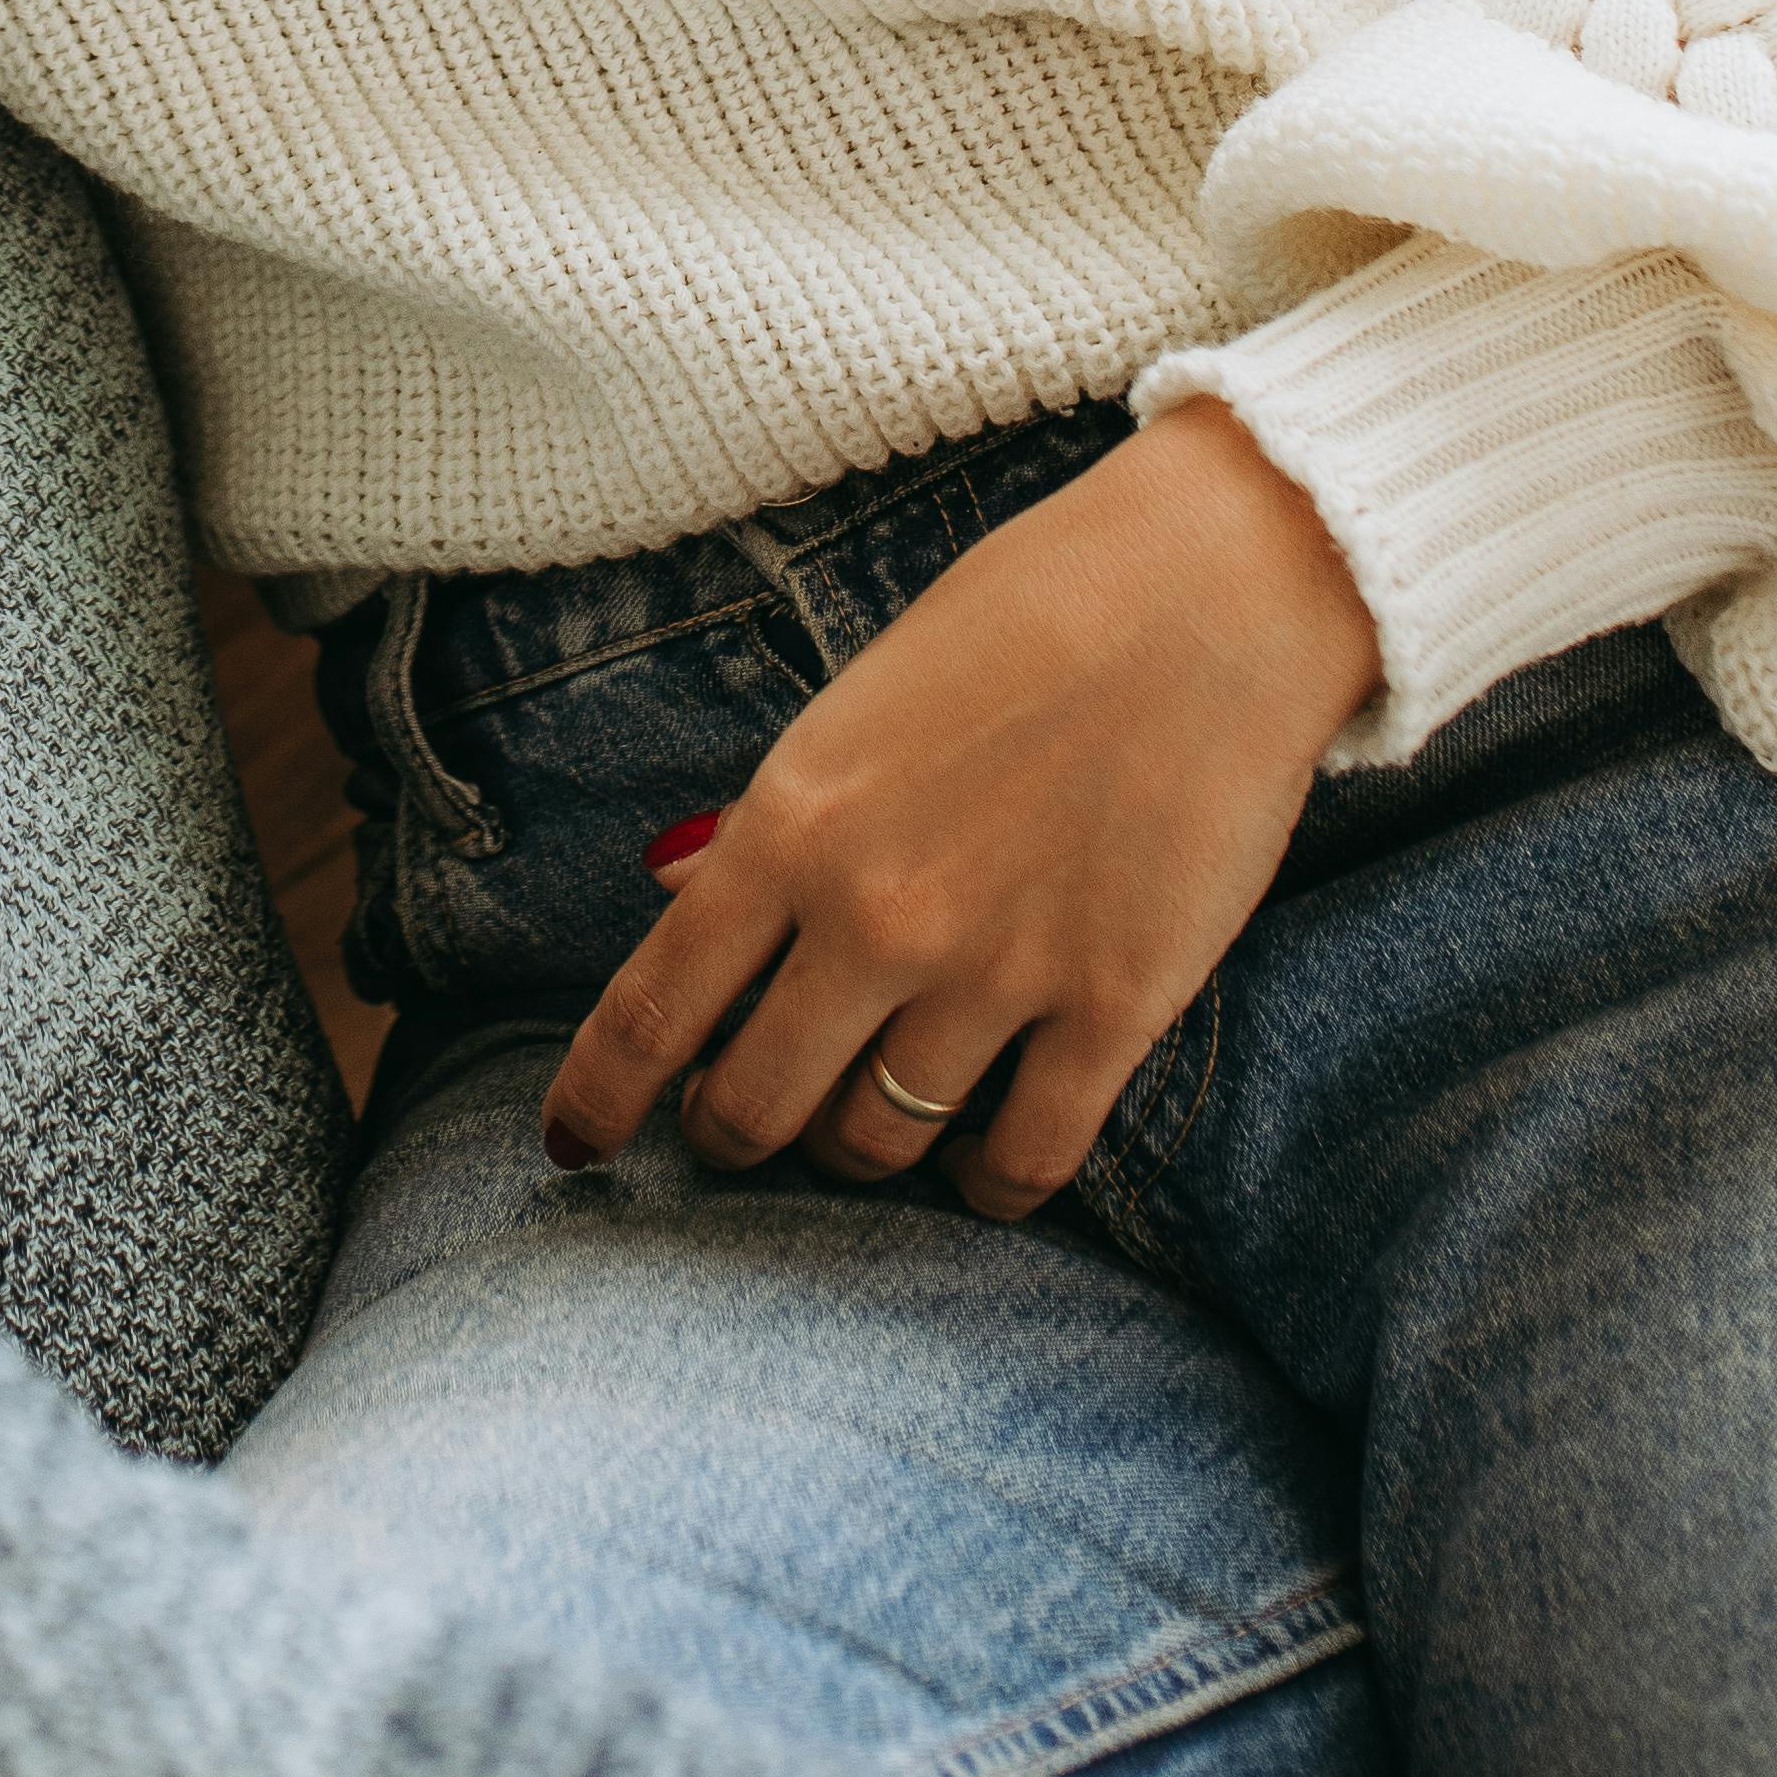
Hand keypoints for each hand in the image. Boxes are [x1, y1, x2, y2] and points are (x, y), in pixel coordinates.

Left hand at [539, 403, 1379, 1218]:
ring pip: (879, 1144)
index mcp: (792, 826)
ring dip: (862, 1150)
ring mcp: (994, 973)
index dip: (596, 1099)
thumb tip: (679, 894)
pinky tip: (983, 1169)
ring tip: (874, 1119)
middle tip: (749, 1122)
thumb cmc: (1028, 616)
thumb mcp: (858, 704)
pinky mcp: (1113, 1009)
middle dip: (736, 1132)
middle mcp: (874, 917)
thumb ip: (770, 821)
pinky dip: (989, 1187)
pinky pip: (1024, 1162)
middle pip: (756, 1108)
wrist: (1208, 589)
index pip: (652, 1009)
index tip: (569, 1145)